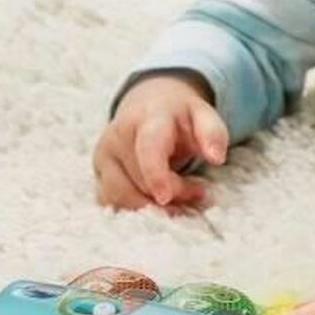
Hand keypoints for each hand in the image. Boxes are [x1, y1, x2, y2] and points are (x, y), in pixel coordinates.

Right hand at [93, 70, 228, 211]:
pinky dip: (135, 210)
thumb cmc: (181, 116)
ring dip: (152, 207)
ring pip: (120, 196)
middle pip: (139, 180)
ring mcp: (104, 155)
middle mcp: (118, 136)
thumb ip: (213, 133)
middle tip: (198, 191)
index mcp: (148, 118)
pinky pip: (111, 202)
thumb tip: (217, 158)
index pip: (148, 148)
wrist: (150, 104)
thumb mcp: (204, 115)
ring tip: (180, 200)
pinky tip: (157, 204)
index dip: (156, 175)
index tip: (166, 197)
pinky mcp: (98, 173)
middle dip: (172, 194)